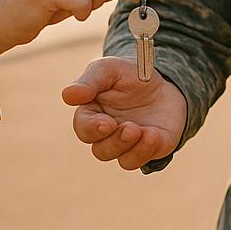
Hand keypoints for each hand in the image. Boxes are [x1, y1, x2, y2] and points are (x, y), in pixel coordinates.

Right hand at [62, 57, 187, 168]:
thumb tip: (68, 95)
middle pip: (101, 150)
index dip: (92, 128)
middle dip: (115, 142)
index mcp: (92, 114)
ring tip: (144, 132)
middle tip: (129, 128)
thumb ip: (89, 81)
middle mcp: (108, 134)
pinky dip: (148, 150)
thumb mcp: (109, 69)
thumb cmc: (128, 74)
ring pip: (123, 160)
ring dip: (132, 149)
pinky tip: (154, 135)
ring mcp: (129, 144)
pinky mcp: (150, 148)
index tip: (106, 123)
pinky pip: (145, 159)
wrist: (162, 81)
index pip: (83, 127)